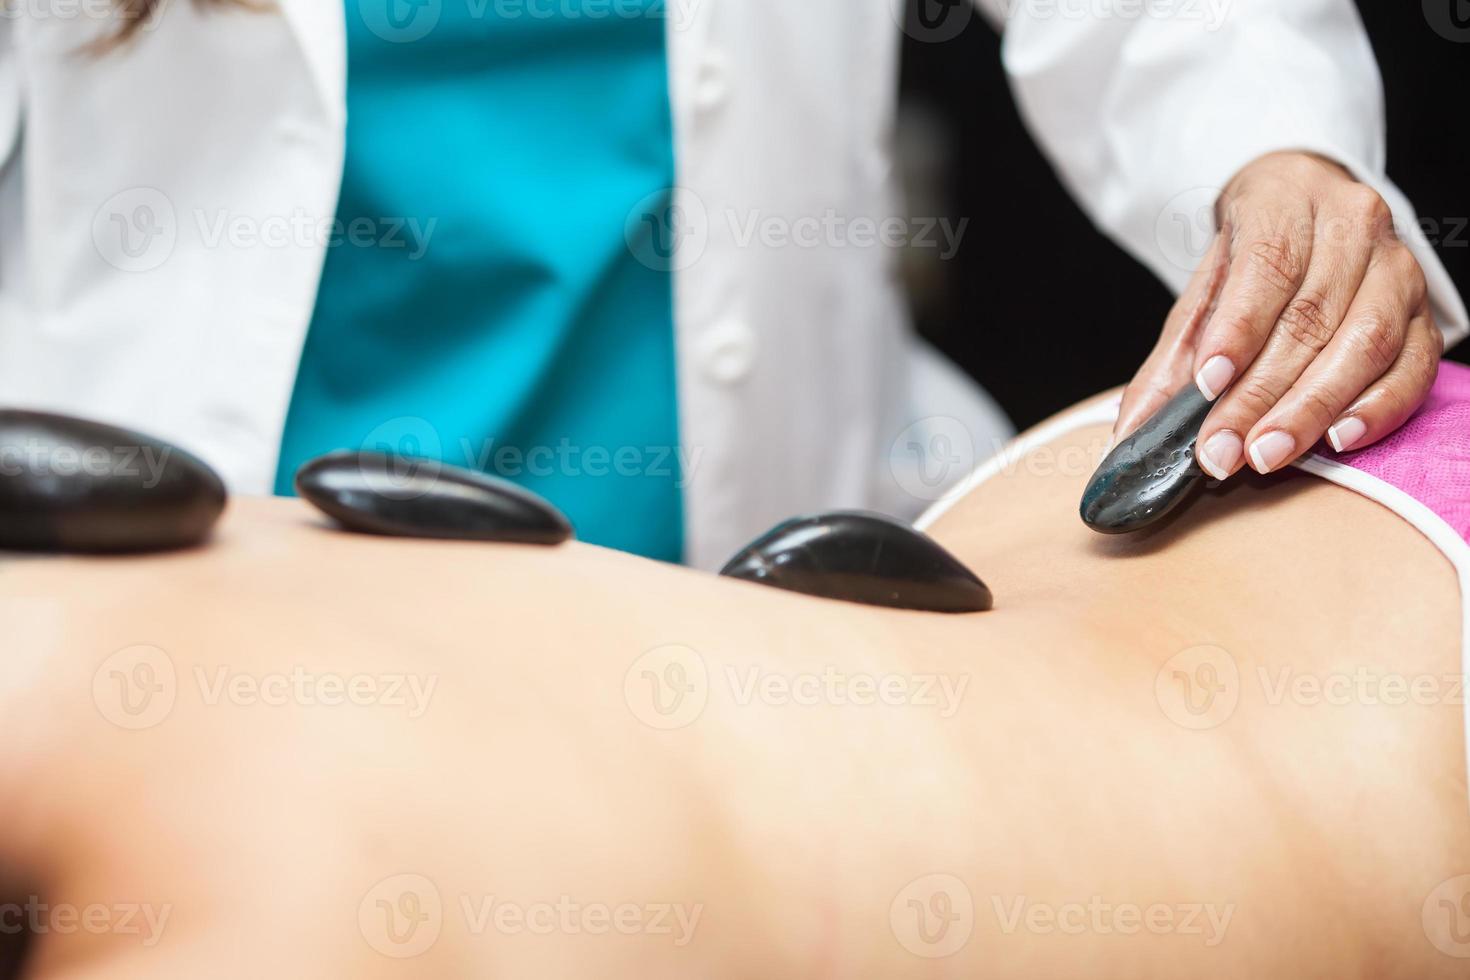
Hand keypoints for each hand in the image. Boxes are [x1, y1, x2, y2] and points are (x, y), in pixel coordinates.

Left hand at [1115, 152, 1442, 478]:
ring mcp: (1397, 268)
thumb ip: (1167, 364)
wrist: (1307, 212)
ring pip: (1365, 342)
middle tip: (1221, 449)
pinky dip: (1376, 408)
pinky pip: (1414, 366)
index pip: (1267, 264)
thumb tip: (1129, 432)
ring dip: (1311, 408)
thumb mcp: (1200, 295)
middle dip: (1260, 394)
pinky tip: (1336, 439)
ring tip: (1265, 454)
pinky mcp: (1424, 313)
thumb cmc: (1251, 262)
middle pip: (1311, 316)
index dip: (1237, 327)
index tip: (1208, 382)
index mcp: (1286, 201)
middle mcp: (1353, 224)